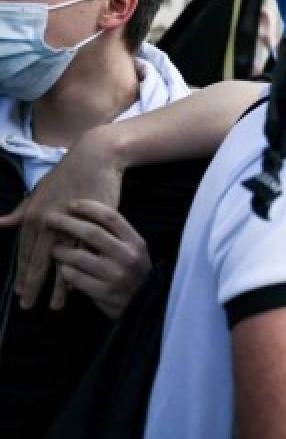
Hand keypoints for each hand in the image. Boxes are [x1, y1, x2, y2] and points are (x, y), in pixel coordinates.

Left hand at [0, 125, 125, 309]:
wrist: (94, 160)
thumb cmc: (66, 174)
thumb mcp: (39, 192)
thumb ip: (22, 210)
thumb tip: (0, 223)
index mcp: (34, 216)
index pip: (24, 251)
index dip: (21, 272)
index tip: (19, 290)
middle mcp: (47, 224)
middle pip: (38, 262)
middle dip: (32, 286)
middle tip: (27, 306)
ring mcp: (69, 227)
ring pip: (60, 263)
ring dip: (56, 286)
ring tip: (53, 306)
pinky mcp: (90, 226)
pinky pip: (82, 255)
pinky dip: (78, 271)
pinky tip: (75, 287)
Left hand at [47, 200, 149, 318]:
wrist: (144, 304)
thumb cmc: (134, 273)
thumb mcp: (134, 251)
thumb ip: (116, 237)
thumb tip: (87, 218)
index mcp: (136, 242)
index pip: (111, 217)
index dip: (89, 208)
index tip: (72, 204)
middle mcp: (127, 256)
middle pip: (92, 233)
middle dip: (67, 223)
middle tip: (50, 218)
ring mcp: (115, 275)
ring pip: (80, 257)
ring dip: (62, 251)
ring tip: (54, 248)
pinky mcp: (104, 292)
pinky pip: (76, 278)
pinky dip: (66, 272)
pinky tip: (64, 270)